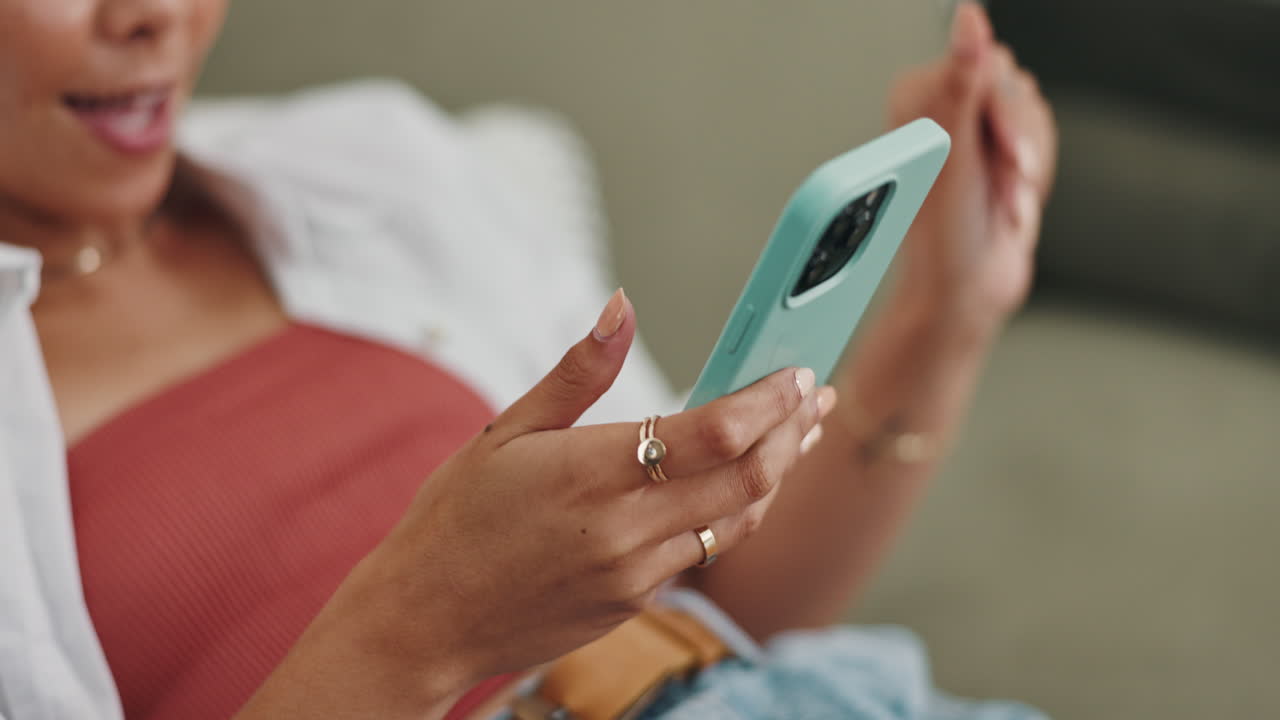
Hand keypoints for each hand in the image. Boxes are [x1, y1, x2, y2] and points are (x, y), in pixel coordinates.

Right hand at [357, 290, 835, 692]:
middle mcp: (624, 529)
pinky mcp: (634, 602)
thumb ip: (578, 371)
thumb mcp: (505, 431)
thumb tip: (621, 306)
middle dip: (793, 432)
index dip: (767, 400)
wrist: (425, 620)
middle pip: (747, 477)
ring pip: (737, 520)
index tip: (797, 373)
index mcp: (590, 473)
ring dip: (776, 474)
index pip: (713, 432)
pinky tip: (740, 485)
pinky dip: (734, 512)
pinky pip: (704, 552)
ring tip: (797, 436)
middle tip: (816, 397)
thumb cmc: (456, 518)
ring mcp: (635, 574)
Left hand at [887, 2, 1057, 339]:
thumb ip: (962, 81)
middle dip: (1018, 142)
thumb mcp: (954, 152)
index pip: (985, 64)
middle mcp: (941, 107)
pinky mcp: (997, 150)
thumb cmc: (945, 235)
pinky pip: (1042, 138)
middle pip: (1014, 84)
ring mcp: (971, 129)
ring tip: (1002, 201)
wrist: (966, 290)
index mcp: (915, 97)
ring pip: (1033, 111)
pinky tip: (1011, 203)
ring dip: (1027, 164)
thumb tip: (968, 18)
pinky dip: (1034, 176)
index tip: (1000, 153)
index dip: (1002, 111)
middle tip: (1004, 186)